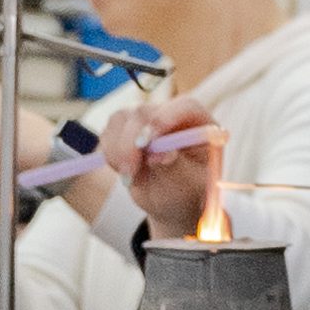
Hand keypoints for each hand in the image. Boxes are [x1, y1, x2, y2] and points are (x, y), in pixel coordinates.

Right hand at [95, 97, 220, 239]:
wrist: (174, 203)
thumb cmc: (189, 193)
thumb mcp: (189, 186)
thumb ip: (177, 169)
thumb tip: (160, 155)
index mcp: (200, 124)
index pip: (185, 107)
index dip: (165, 118)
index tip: (148, 142)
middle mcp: (173, 116)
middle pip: (145, 112)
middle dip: (132, 141)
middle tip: (130, 170)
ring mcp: (147, 120)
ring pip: (121, 119)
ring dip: (118, 149)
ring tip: (129, 176)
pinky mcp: (126, 130)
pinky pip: (109, 132)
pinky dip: (110, 153)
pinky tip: (125, 172)